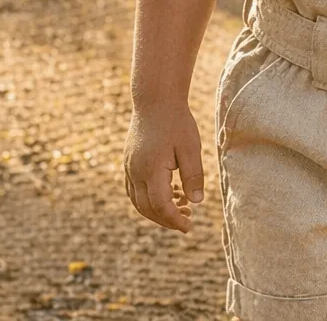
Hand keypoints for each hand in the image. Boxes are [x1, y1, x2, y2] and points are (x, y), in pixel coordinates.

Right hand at [123, 103, 203, 232]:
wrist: (155, 99)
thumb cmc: (176, 122)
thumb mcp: (190, 148)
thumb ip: (193, 176)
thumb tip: (197, 202)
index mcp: (151, 170)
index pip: (161, 206)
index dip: (174, 220)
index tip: (189, 226)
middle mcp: (135, 172)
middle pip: (147, 208)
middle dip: (166, 220)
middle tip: (187, 221)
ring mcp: (129, 167)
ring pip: (138, 201)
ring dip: (156, 211)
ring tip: (181, 208)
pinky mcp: (128, 162)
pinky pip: (134, 189)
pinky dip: (148, 198)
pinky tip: (169, 193)